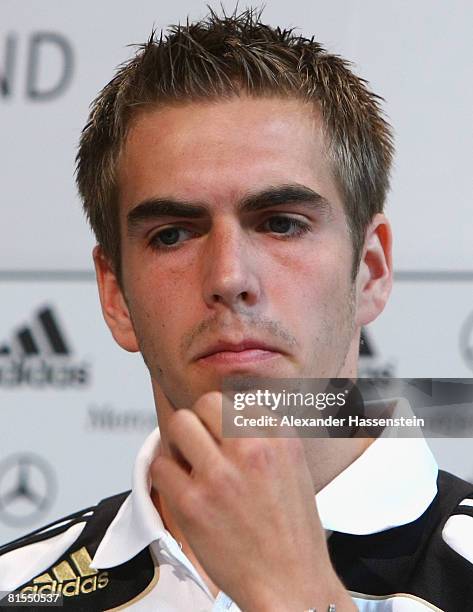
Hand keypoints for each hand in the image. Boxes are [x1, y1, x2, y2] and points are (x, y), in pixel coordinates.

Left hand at [151, 391, 355, 611]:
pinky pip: (161, 465)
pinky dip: (166, 474)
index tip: (221, 430)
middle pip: (205, 403)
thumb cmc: (292, 532)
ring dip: (179, 442)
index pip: (237, 398)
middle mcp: (251, 449)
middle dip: (200, 422)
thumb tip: (235, 410)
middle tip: (201, 443)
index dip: (224, 416)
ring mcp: (219, 475)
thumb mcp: (294, 467)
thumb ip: (266, 434)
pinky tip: (182, 488)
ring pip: (179, 424)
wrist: (290, 583)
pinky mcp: (192, 503)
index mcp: (279, 438)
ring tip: (189, 462)